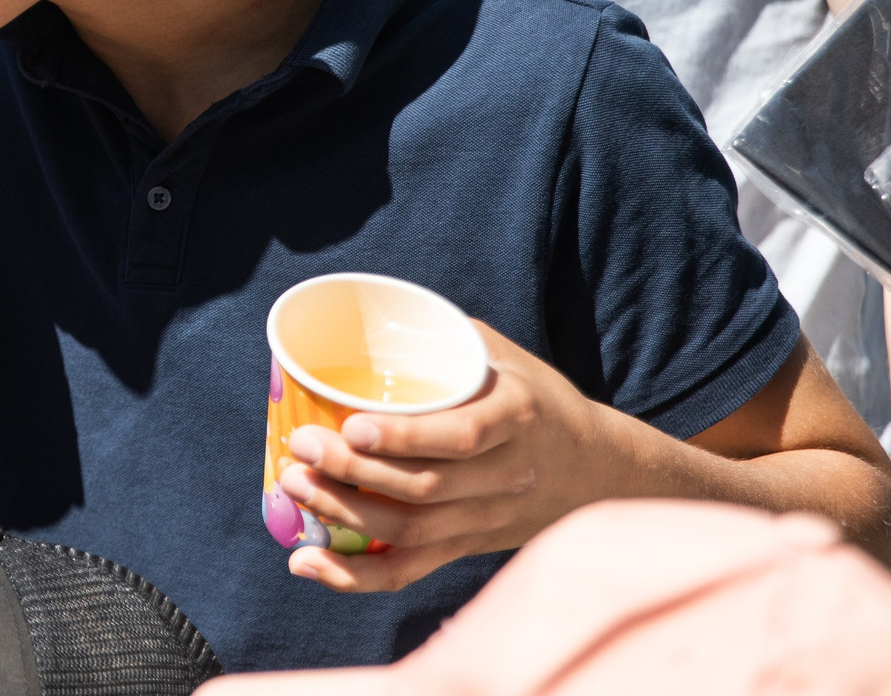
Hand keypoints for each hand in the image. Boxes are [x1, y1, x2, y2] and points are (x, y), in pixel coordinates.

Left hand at [275, 326, 615, 592]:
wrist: (595, 469)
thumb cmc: (532, 397)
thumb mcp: (501, 355)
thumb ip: (443, 337)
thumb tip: (365, 313)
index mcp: (518, 417)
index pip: (463, 435)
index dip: (406, 437)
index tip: (353, 425)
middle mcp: (508, 475)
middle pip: (425, 489)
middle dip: (353, 473)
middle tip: (301, 448)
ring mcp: (488, 518)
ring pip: (412, 533)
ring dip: (344, 514)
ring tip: (295, 487)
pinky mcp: (468, 547)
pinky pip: (410, 571)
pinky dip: (355, 577)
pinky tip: (306, 563)